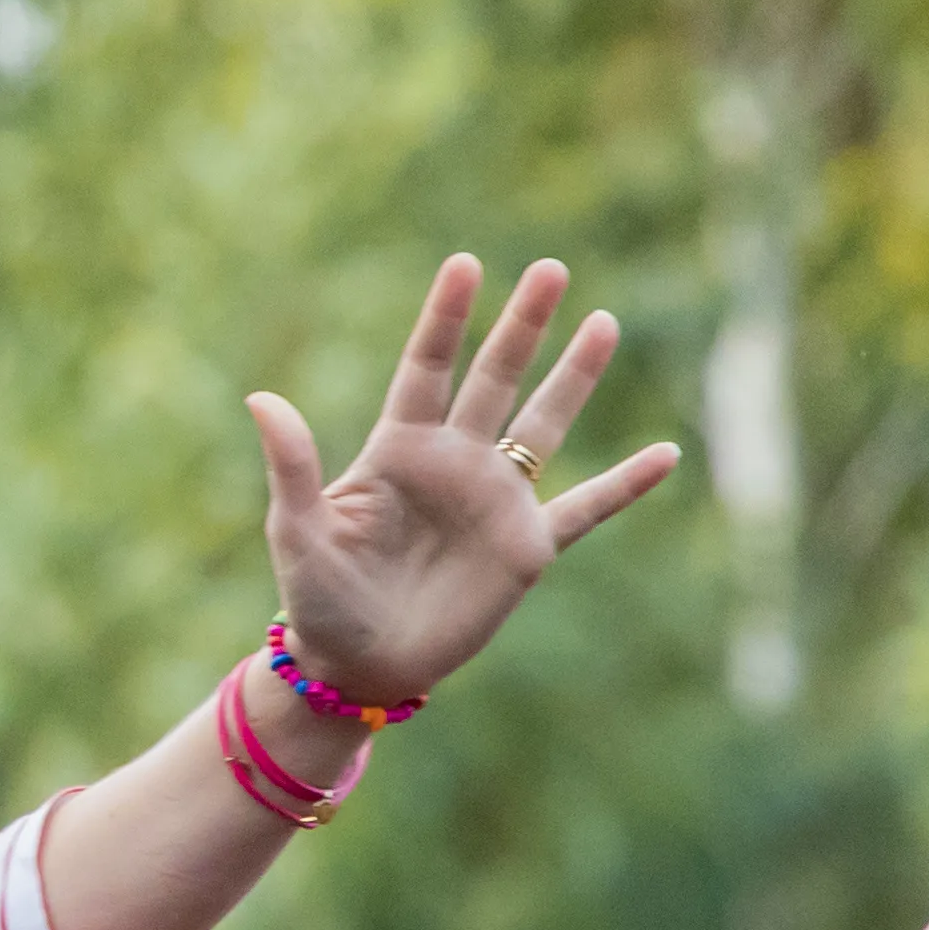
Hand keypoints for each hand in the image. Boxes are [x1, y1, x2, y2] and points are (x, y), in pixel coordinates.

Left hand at [248, 254, 681, 708]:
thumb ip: (291, 465)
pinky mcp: (526, 547)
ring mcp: (495, 500)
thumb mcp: (297, 530)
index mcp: (398, 450)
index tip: (466, 265)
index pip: (426, 369)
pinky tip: (667, 454)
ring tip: (603, 322)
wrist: (358, 664)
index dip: (446, 319)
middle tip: (550, 269)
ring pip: (544, 424)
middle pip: (494, 379)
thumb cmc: (318, 598)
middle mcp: (453, 462)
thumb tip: (261, 399)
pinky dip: (625, 485)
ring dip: (574, 377)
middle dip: (522, 326)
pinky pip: (586, 509)